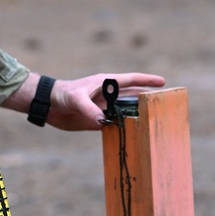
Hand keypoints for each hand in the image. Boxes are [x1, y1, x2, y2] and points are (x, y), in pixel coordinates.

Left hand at [4, 71, 165, 131]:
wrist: (48, 106)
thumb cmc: (62, 94)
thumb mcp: (75, 99)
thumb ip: (88, 108)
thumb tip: (103, 121)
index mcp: (106, 84)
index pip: (131, 80)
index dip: (147, 81)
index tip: (163, 83)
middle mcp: (108, 95)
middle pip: (133, 97)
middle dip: (148, 99)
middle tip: (166, 105)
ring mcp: (104, 108)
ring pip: (126, 112)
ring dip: (137, 116)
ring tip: (154, 121)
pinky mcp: (98, 121)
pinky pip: (115, 124)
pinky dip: (125, 128)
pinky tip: (134, 134)